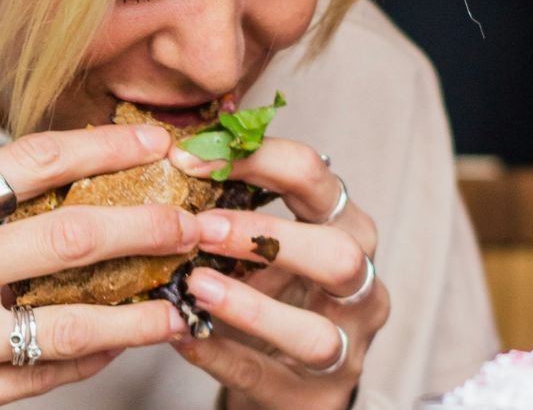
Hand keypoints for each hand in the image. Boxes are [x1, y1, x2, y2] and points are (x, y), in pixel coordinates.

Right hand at [0, 123, 201, 409]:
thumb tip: (57, 189)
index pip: (29, 160)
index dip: (103, 145)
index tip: (153, 139)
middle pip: (70, 235)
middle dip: (149, 224)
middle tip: (194, 219)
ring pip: (73, 320)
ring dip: (140, 308)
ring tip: (179, 298)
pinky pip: (45, 375)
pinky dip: (92, 357)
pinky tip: (119, 342)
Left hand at [168, 139, 389, 409]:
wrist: (291, 372)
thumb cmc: (273, 287)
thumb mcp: (263, 238)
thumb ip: (232, 199)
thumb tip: (174, 148)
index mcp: (343, 225)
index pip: (314, 176)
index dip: (254, 159)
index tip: (189, 159)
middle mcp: (358, 284)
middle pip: (339, 254)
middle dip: (268, 237)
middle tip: (201, 229)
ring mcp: (344, 345)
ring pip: (315, 332)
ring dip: (249, 307)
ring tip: (195, 286)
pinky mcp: (314, 396)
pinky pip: (266, 376)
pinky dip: (220, 354)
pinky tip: (183, 335)